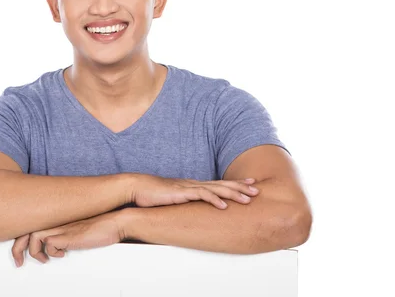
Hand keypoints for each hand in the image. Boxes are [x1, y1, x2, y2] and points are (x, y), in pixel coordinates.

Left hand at [11, 211, 124, 266]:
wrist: (115, 222)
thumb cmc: (100, 226)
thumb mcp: (76, 230)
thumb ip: (64, 234)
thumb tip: (55, 246)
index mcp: (56, 218)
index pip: (29, 225)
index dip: (21, 239)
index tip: (20, 253)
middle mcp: (56, 221)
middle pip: (25, 230)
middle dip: (17, 248)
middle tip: (19, 262)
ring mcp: (61, 227)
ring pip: (34, 236)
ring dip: (35, 252)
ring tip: (44, 259)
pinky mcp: (68, 235)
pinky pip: (49, 243)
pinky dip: (51, 252)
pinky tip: (62, 254)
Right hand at [130, 174, 258, 208]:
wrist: (137, 187)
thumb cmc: (152, 195)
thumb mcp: (172, 199)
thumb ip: (184, 203)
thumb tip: (193, 211)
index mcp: (192, 185)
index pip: (218, 184)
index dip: (234, 184)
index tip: (249, 184)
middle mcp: (193, 184)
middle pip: (221, 184)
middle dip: (240, 186)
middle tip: (257, 189)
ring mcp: (188, 187)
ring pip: (216, 189)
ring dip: (233, 193)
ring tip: (248, 198)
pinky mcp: (181, 193)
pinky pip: (201, 196)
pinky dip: (214, 200)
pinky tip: (224, 205)